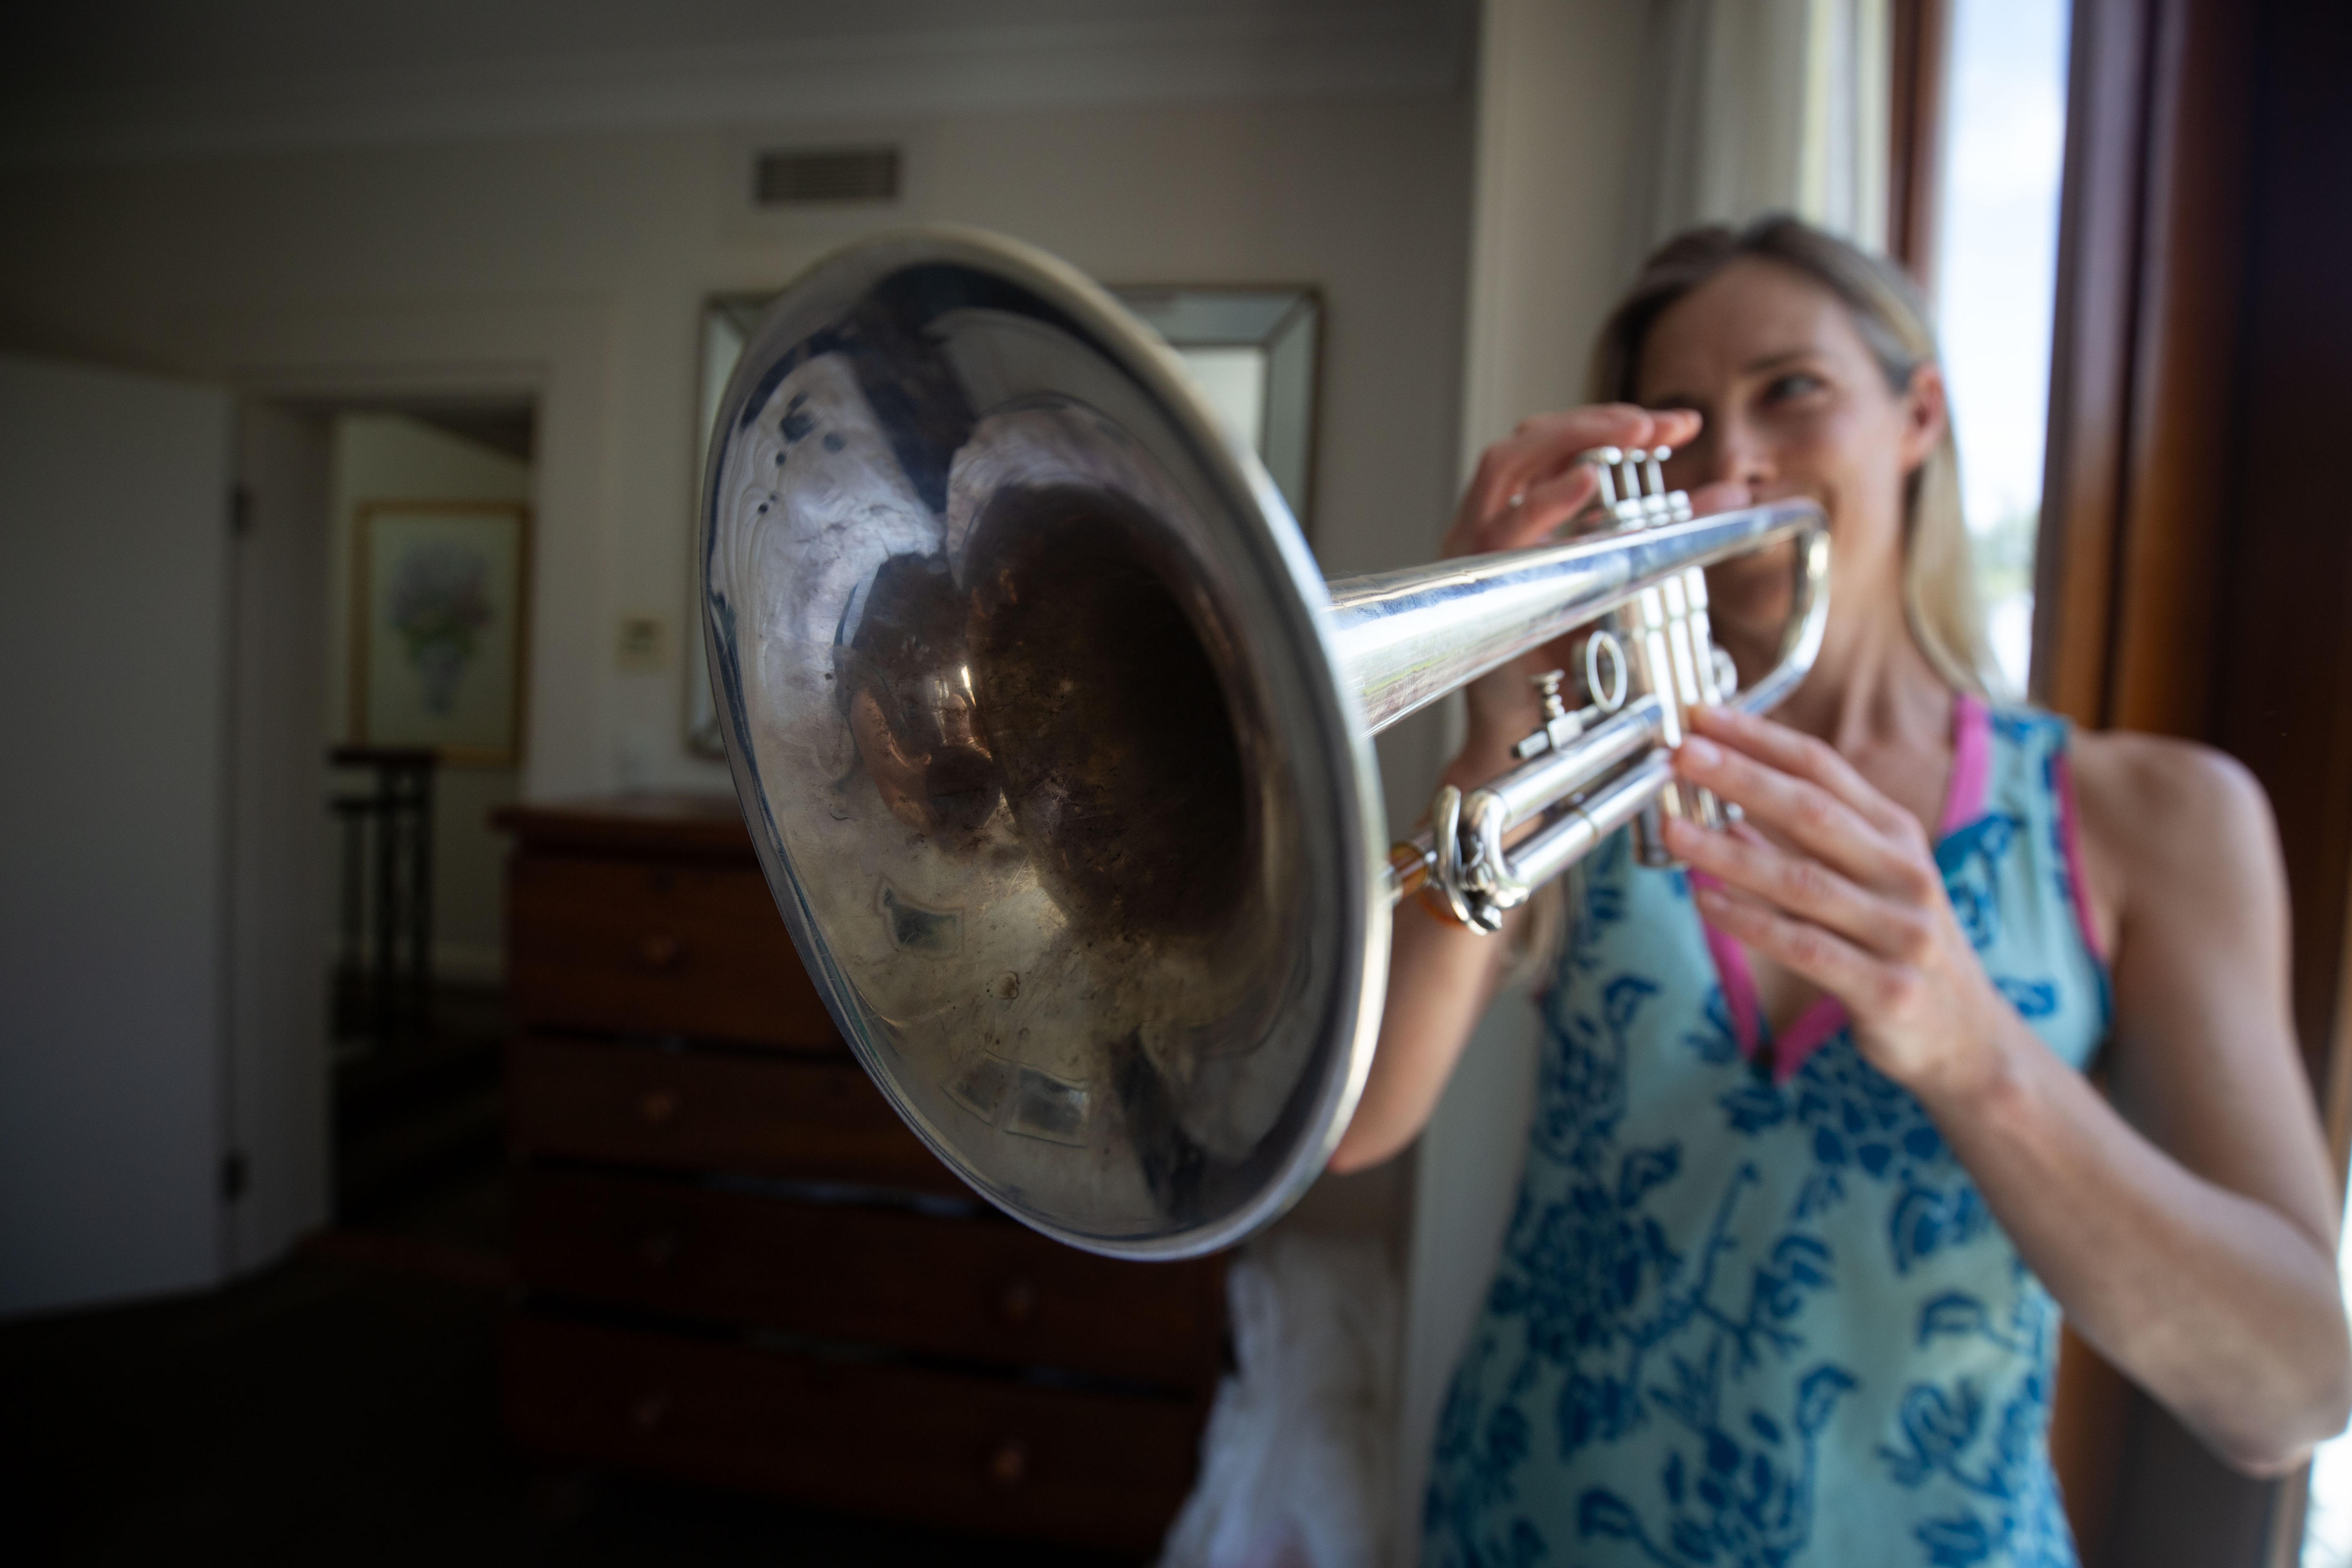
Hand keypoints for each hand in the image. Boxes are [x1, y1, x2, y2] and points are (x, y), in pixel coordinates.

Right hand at [1443, 406, 1746, 758]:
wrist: (1527, 730)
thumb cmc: (1566, 664)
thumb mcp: (1627, 584)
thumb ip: (1670, 535)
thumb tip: (1730, 495)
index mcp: (1522, 519)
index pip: (1560, 448)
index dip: (1616, 423)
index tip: (1679, 424)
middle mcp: (1492, 526)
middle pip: (1530, 442)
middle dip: (1597, 420)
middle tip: (1659, 422)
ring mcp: (1479, 551)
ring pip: (1507, 466)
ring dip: (1571, 439)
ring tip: (1631, 432)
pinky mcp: (1481, 584)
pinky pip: (1505, 528)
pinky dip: (1547, 500)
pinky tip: (1587, 481)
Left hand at [1662, 704, 2011, 1100]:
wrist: (1968, 1039)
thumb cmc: (1903, 947)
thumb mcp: (1875, 879)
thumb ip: (1814, 841)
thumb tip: (1732, 804)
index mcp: (1898, 835)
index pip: (1824, 769)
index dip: (1762, 739)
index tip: (1704, 717)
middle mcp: (1905, 873)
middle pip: (1813, 812)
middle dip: (1743, 778)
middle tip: (1683, 754)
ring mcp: (1900, 931)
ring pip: (1801, 880)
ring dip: (1729, 852)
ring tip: (1673, 831)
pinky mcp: (1886, 988)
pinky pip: (1804, 946)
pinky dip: (1750, 922)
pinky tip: (1706, 903)